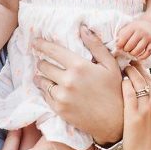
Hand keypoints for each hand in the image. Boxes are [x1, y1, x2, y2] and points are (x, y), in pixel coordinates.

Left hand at [33, 26, 123, 144]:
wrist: (115, 121)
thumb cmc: (115, 90)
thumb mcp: (110, 65)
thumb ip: (95, 45)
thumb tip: (83, 28)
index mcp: (79, 66)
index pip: (53, 51)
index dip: (42, 45)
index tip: (35, 42)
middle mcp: (67, 80)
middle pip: (44, 66)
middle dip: (43, 62)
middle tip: (44, 61)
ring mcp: (62, 96)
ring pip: (42, 81)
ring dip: (42, 77)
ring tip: (45, 75)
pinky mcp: (59, 110)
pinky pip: (45, 96)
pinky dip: (45, 90)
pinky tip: (51, 88)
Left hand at [116, 19, 150, 58]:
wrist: (150, 24)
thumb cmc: (135, 28)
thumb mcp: (128, 28)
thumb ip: (121, 35)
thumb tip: (116, 46)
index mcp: (133, 27)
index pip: (124, 38)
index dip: (119, 44)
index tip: (118, 47)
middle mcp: (141, 32)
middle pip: (130, 45)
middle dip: (126, 50)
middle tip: (125, 50)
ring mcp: (148, 37)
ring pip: (139, 50)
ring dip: (133, 54)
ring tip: (131, 53)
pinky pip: (148, 52)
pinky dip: (143, 57)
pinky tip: (139, 57)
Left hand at [121, 64, 150, 149]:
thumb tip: (145, 91)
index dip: (144, 72)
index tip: (136, 67)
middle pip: (146, 78)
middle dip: (137, 68)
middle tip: (128, 62)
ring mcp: (147, 108)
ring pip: (138, 81)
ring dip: (130, 72)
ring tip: (123, 68)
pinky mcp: (135, 114)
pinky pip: (128, 92)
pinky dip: (124, 84)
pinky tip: (119, 81)